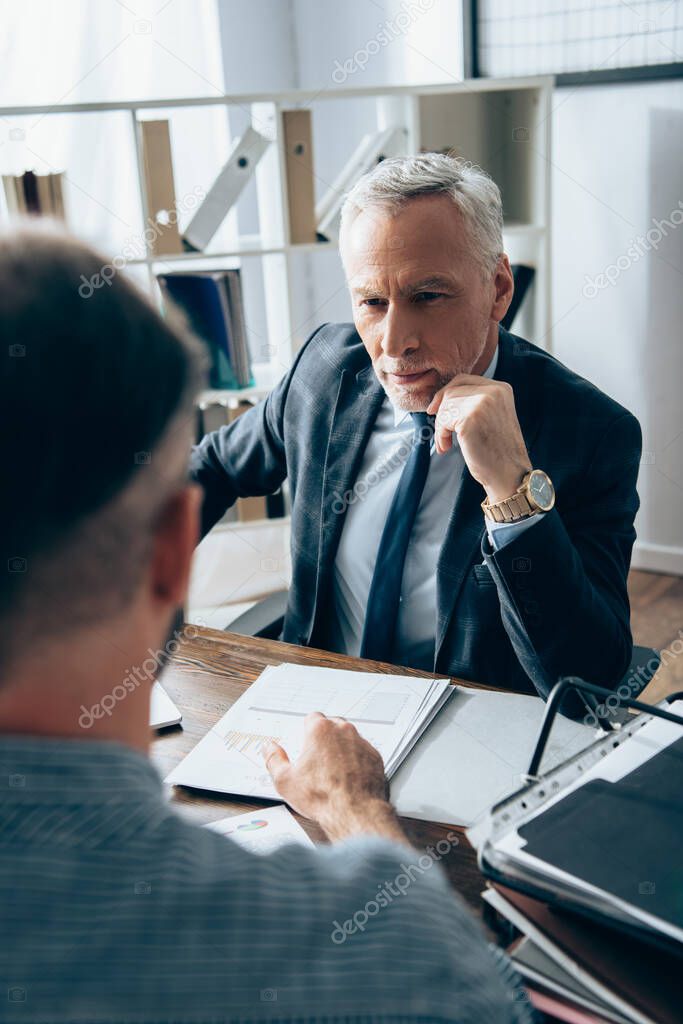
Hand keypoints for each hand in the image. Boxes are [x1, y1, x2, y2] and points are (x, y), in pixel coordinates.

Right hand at [263, 712, 405, 843]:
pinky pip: (363, 752)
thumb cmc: (323, 797)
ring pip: (349, 738)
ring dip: (341, 748)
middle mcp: (344, 731)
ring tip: (332, 770)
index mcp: (321, 730)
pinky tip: (348, 777)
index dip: (306, 730)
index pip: (312, 717)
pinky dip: (356, 761)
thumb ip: (273, 759)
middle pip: (332, 725)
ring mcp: (362, 743)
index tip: (304, 742)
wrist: (355, 812)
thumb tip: (269, 749)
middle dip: (324, 738)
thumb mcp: (285, 781)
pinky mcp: (375, 757)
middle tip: (316, 758)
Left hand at [426, 375, 530, 503]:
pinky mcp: (470, 419)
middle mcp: (494, 391)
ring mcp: (482, 403)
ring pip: (445, 405)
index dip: (445, 393)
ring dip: (441, 426)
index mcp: (501, 388)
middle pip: (451, 391)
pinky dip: (440, 435)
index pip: (463, 379)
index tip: (434, 409)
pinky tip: (447, 447)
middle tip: (442, 433)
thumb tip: (442, 397)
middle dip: (442, 412)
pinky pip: (443, 420)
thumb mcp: (492, 416)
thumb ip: (475, 401)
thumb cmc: (498, 450)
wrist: (509, 474)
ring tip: (447, 443)